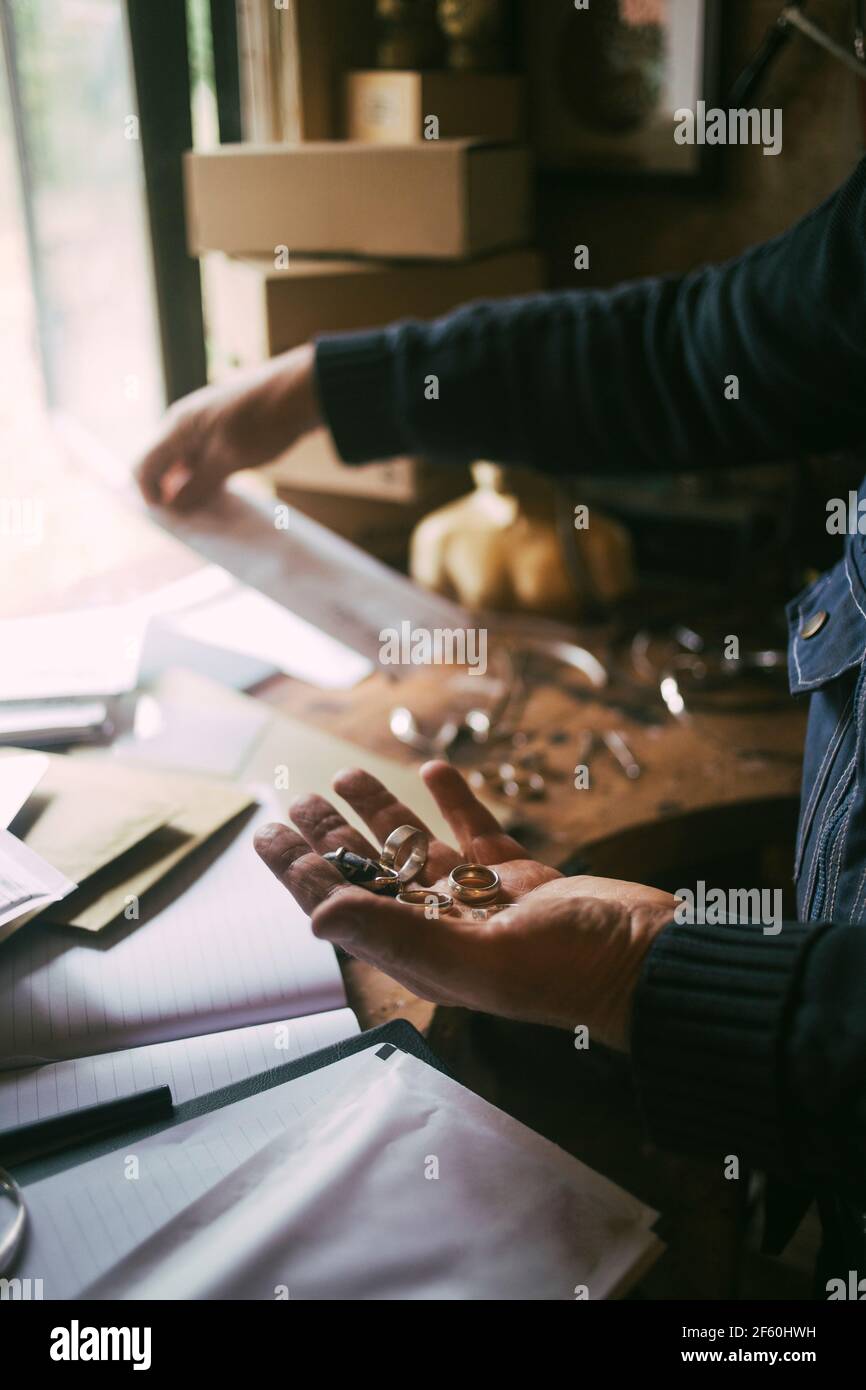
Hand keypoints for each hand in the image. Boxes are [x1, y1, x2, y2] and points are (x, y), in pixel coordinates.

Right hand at [135, 344, 320, 510]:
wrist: (303, 391)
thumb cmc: (263, 422)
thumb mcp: (228, 459)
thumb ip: (198, 484)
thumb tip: (174, 506)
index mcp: (179, 426)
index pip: (145, 465)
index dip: (150, 494)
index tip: (169, 519)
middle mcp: (186, 423)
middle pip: (163, 464)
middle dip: (170, 492)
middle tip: (188, 519)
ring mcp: (206, 425)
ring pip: (186, 462)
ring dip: (191, 486)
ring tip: (207, 511)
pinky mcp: (225, 429)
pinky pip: (206, 457)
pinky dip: (209, 476)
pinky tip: (223, 493)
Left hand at [254, 761, 676, 1051]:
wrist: (648, 957)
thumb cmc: (569, 971)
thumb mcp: (476, 958)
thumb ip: (397, 935)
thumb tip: (317, 918)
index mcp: (424, 954)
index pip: (346, 904)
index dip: (303, 871)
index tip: (268, 835)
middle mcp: (444, 927)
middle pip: (372, 872)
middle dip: (332, 835)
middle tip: (295, 798)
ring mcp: (483, 900)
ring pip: (418, 847)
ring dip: (382, 811)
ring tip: (347, 775)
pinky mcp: (521, 876)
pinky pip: (476, 831)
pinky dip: (453, 800)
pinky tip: (433, 769)